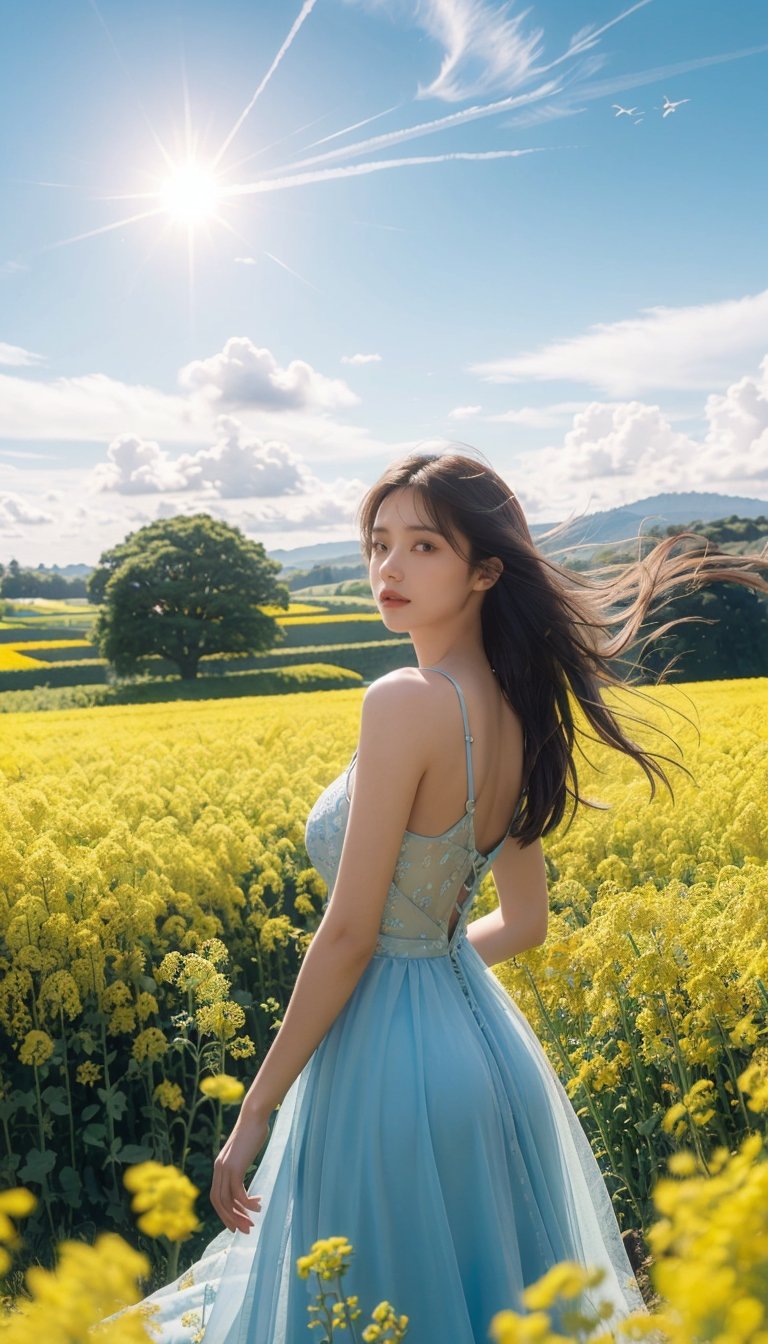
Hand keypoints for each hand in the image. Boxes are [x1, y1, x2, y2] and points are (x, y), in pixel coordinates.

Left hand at [210, 1108, 269, 1233]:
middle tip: (245, 1229)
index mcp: (219, 1167)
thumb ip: (239, 1166)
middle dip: (231, 1219)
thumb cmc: (252, 1132)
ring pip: (227, 1201)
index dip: (224, 1213)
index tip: (237, 1223)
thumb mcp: (242, 1153)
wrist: (253, 1117)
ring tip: (252, 1222)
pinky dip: (247, 1204)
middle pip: (219, 1203)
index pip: (216, 1197)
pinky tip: (258, 1205)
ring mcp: (225, 1168)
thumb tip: (243, 1178)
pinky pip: (238, 1193)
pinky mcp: (235, 1167)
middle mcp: (218, 1169)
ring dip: (239, 1215)